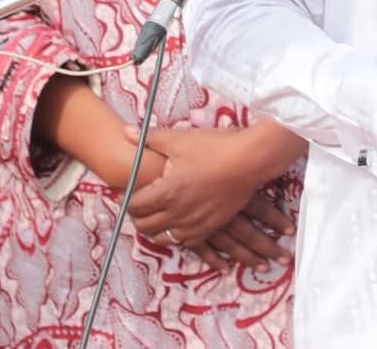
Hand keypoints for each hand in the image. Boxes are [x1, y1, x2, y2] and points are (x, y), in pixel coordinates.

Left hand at [122, 126, 295, 272]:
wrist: (250, 160)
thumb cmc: (214, 148)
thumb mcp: (180, 140)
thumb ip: (150, 138)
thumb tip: (126, 133)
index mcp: (166, 191)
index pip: (135, 206)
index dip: (129, 200)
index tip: (132, 193)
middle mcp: (178, 212)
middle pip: (146, 226)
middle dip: (139, 218)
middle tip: (141, 207)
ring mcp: (195, 223)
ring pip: (164, 239)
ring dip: (156, 231)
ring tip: (157, 219)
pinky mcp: (211, 227)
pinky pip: (186, 243)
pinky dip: (178, 237)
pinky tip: (179, 227)